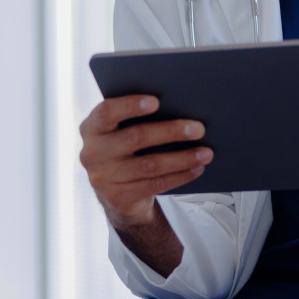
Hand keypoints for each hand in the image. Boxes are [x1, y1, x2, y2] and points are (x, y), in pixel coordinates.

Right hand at [79, 95, 212, 228]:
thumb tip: (180, 106)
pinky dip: (180, 176)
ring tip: (206, 152)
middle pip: (135, 138)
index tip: (157, 101)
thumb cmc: (126, 150)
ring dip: (182, 158)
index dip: (130, 105)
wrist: (116, 194)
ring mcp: (103, 178)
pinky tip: (197, 168)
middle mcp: (92, 153)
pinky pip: (155, 185)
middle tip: (199, 129)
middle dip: (170, 132)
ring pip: (149, 165)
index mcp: (91, 128)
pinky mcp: (118, 198)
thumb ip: (136, 119)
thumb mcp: (121, 133)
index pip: (106, 112)